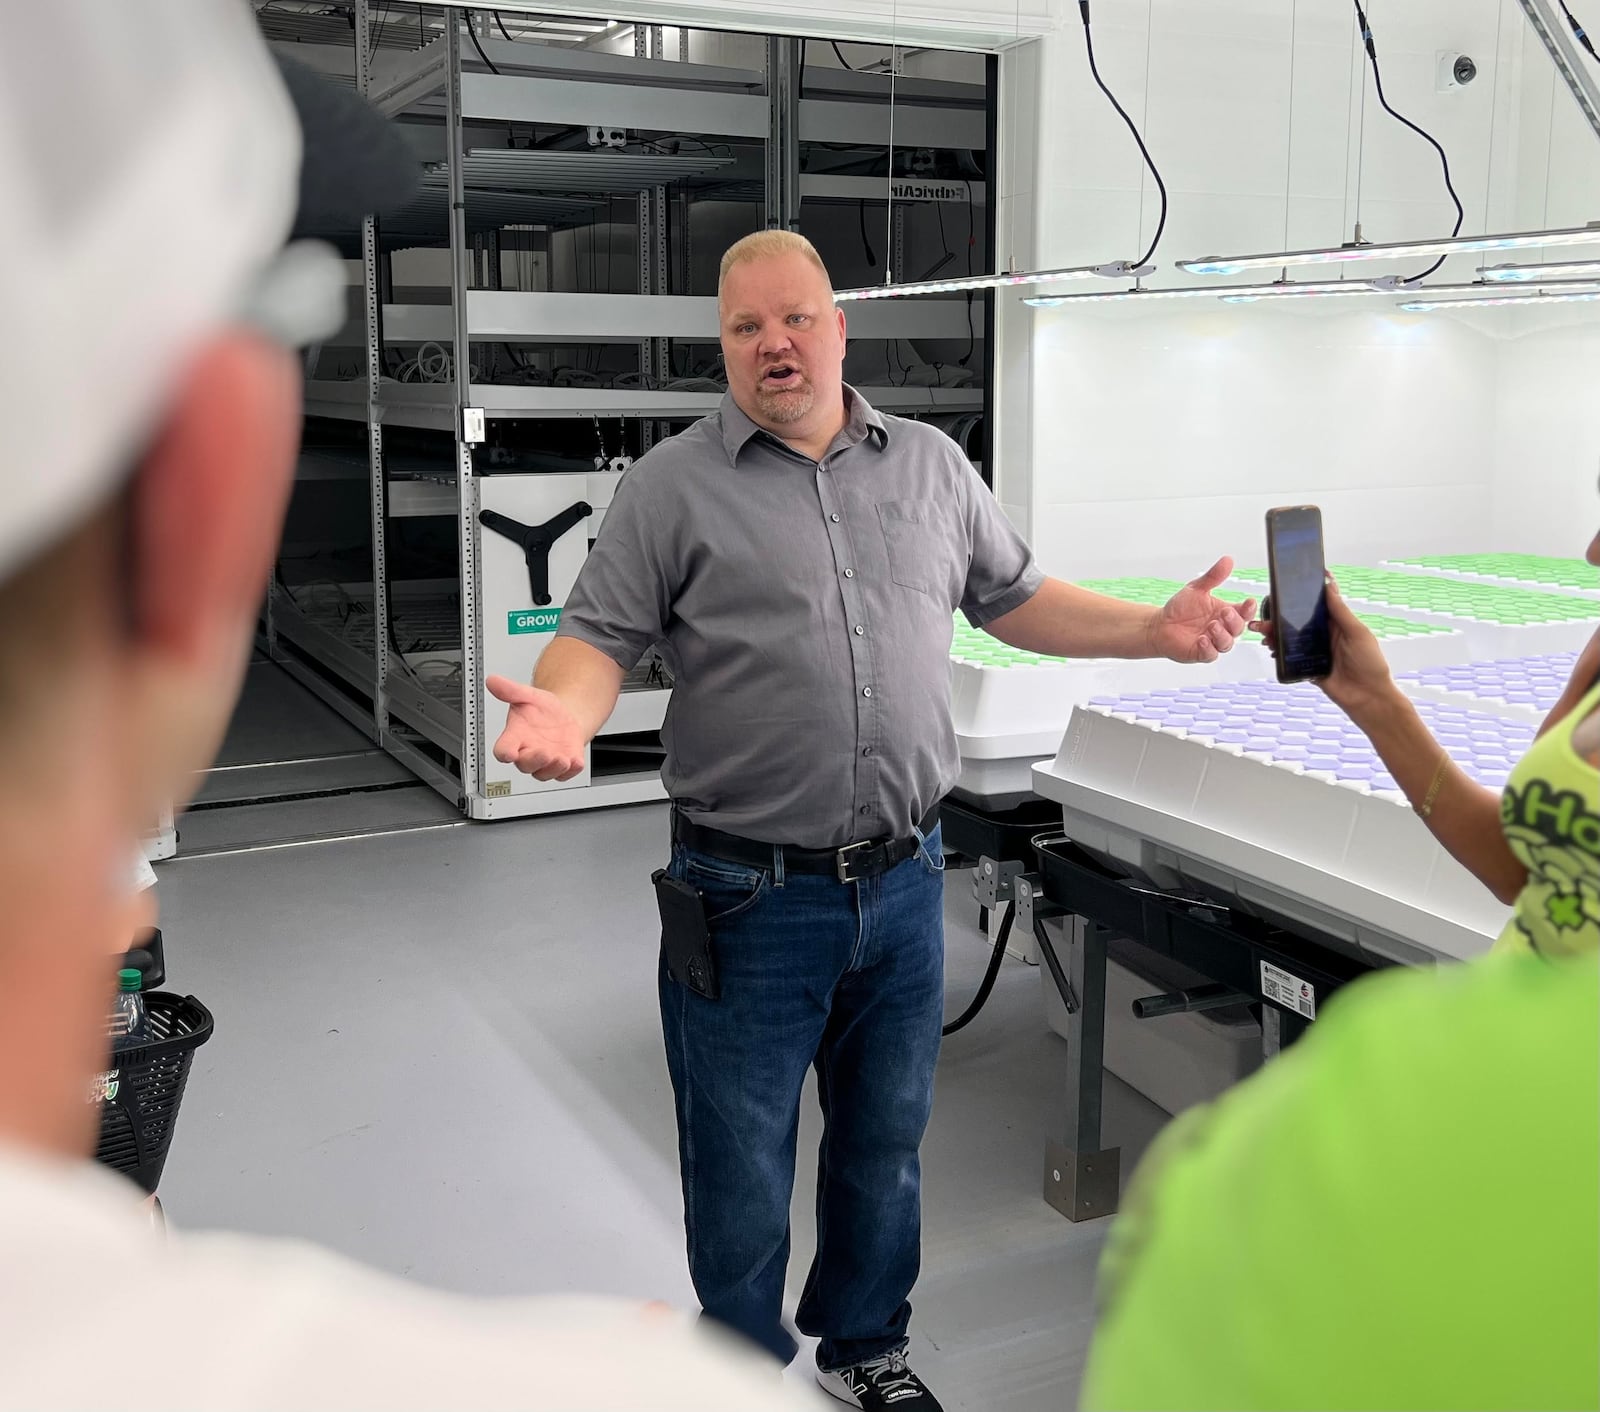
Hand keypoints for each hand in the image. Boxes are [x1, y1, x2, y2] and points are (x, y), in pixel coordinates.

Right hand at [486, 675, 586, 780]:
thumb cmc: (541, 709)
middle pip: (525, 765)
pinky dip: (571, 770)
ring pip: (545, 773)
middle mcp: (528, 753)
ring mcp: (546, 762)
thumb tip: (493, 680)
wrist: (565, 714)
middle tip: (543, 753)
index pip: (503, 750)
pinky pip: (566, 774)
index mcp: (515, 738)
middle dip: (534, 761)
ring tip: (562, 759)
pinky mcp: (564, 765)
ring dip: (553, 769)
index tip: (508, 753)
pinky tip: (576, 761)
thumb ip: (510, 690)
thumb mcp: (527, 695)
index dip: (504, 753)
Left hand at [1151, 558, 1257, 664]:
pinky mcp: (1201, 653)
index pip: (1244, 612)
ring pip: (1227, 643)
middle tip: (1224, 612)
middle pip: (1238, 628)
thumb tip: (1227, 560)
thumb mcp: (1196, 588)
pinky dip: (1208, 648)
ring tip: (1212, 625)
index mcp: (1225, 613)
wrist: (1159, 624)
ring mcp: (1213, 642)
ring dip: (1222, 634)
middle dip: (1234, 621)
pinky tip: (1202, 639)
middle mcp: (1222, 629)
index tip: (1248, 602)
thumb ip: (1213, 576)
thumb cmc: (1180, 608)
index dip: (1249, 609)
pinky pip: (1210, 654)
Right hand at [1249, 575, 1394, 714]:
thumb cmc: (1370, 663)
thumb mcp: (1357, 633)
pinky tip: (1270, 648)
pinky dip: (1279, 652)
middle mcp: (1325, 635)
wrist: (1368, 698)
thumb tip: (1328, 586)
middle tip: (1267, 614)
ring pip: (1291, 638)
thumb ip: (1341, 611)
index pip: (1318, 604)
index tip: (1289, 585)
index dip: (1305, 595)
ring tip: (1263, 632)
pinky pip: (1290, 657)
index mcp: (1338, 623)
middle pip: (1299, 621)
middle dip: (1282, 616)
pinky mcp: (1308, 667)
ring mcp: (1315, 651)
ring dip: (1276, 634)